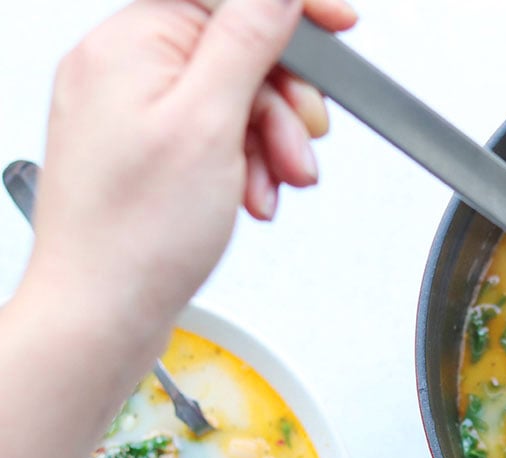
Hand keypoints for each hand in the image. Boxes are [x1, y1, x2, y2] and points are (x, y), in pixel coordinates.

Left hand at [25, 0, 355, 325]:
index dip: (289, 10)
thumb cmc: (135, 234)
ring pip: (232, 98)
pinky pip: (213, 134)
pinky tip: (247, 197)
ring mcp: (131, 110)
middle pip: (234, 51)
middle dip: (281, 102)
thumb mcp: (209, 123)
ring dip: (268, 142)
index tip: (337, 24)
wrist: (102, 312)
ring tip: (272, 186)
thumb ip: (246, 40)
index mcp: (129, 44)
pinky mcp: (145, 149)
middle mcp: (122, 68)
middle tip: (299, 146)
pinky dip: (244, 164)